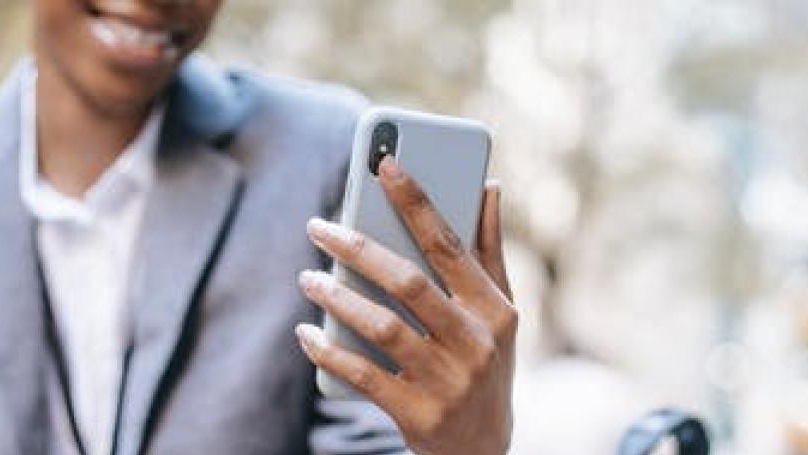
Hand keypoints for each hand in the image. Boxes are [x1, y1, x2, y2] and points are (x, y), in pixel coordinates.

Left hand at [295, 156, 516, 454]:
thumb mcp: (500, 313)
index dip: (417, 202)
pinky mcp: (420, 415)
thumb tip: (489, 186)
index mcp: (495, 309)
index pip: (450, 245)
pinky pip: (364, 375)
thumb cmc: (484, 365)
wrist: (482, 451)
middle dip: (358, 247)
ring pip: (382, 327)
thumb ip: (490, 251)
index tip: (384, 165)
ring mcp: (449, 381)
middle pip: (408, 282)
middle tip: (318, 227)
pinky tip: (307, 334)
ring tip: (308, 278)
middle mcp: (476, 343)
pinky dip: (330, 352)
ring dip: (338, 297)